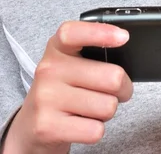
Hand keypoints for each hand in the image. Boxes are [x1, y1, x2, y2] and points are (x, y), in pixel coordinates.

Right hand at [2, 21, 132, 153]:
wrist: (33, 125)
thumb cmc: (62, 88)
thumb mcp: (70, 62)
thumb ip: (93, 52)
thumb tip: (123, 46)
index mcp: (57, 48)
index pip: (74, 33)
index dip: (100, 32)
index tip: (123, 37)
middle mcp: (48, 70)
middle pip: (111, 77)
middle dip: (123, 88)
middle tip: (115, 90)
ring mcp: (46, 98)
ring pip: (107, 106)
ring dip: (108, 111)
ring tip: (93, 107)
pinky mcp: (47, 127)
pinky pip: (95, 130)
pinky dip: (96, 130)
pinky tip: (82, 123)